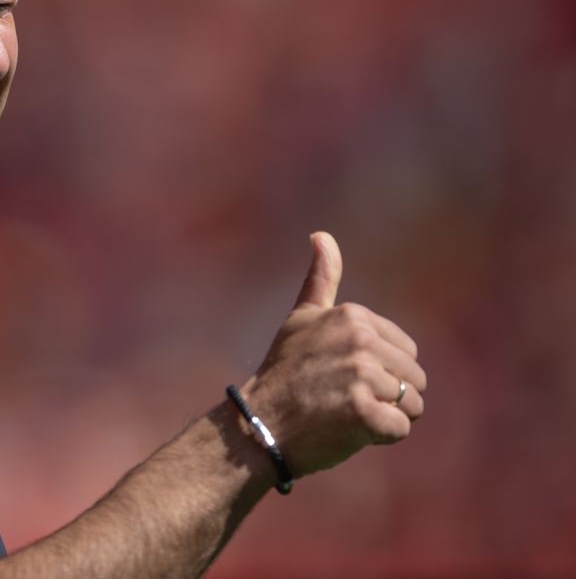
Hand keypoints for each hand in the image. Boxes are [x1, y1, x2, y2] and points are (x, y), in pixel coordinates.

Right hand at [239, 232, 426, 478]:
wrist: (258, 423)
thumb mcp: (302, 318)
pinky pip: (400, 428)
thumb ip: (321, 278)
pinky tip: (349, 430)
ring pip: (411, 405)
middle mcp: (360, 339)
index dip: (382, 371)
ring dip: (386, 418)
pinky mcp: (364, 412)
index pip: (405, 351)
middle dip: (389, 396)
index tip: (343, 377)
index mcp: (353, 316)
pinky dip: (380, 436)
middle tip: (345, 400)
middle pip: (413, 378)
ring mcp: (362, 375)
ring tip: (346, 415)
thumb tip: (321, 234)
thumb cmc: (284, 373)